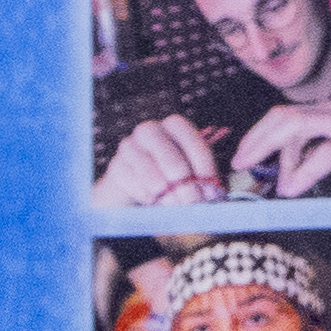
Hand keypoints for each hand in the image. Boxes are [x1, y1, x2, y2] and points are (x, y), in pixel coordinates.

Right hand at [94, 113, 225, 206]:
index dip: (205, 167)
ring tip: (176, 205)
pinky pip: (132, 182)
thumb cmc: (172, 172)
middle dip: (185, 183)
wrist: (136, 181)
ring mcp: (129, 146)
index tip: (212, 189)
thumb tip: (214, 192)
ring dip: (166, 192)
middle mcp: (150, 130)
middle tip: (193, 202)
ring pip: (149, 170)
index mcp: (175, 125)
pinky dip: (146, 195)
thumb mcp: (192, 170)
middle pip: (170, 156)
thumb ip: (203, 176)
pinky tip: (155, 201)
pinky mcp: (116, 165)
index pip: (193, 141)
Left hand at [231, 97, 330, 198]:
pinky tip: (294, 189)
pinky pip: (324, 153)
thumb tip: (309, 165)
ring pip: (295, 128)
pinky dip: (303, 171)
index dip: (261, 132)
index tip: (247, 153)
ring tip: (276, 183)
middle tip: (242, 164)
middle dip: (256, 140)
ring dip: (276, 156)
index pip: (288, 113)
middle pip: (283, 116)